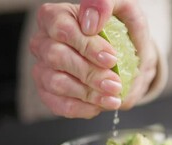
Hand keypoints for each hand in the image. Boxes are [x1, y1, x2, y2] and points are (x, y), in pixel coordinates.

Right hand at [30, 0, 156, 117]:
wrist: (128, 57)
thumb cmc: (121, 30)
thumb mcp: (123, 8)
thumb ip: (106, 4)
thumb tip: (91, 21)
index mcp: (56, 16)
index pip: (62, 29)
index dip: (87, 46)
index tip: (112, 58)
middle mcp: (44, 42)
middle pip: (56, 58)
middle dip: (90, 74)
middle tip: (116, 83)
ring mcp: (43, 68)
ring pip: (56, 83)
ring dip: (88, 94)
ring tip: (113, 97)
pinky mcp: (48, 92)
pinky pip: (58, 104)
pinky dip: (82, 108)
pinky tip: (100, 105)